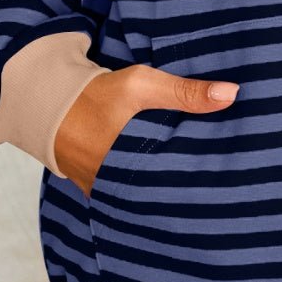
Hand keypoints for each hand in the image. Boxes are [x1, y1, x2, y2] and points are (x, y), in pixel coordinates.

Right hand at [54, 64, 239, 195]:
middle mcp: (121, 184)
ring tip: (202, 188)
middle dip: (191, 186)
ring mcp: (108, 191)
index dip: (206, 175)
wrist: (50, 105)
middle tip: (222, 183)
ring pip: (148, 196)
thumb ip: (185, 92)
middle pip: (167, 191)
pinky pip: (129, 195)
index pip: (182, 178)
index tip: (232, 171)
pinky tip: (167, 184)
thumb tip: (232, 94)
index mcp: (135, 161)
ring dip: (169, 188)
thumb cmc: (98, 94)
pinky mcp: (99, 191)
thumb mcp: (142, 85)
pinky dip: (146, 189)